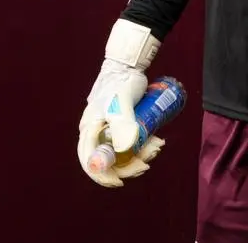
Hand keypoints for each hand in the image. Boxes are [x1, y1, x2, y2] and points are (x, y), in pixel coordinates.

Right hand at [77, 19, 163, 186]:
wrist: (129, 66)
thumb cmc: (121, 83)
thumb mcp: (121, 105)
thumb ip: (122, 125)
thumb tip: (123, 151)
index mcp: (90, 130)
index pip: (90, 161)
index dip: (102, 175)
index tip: (120, 181)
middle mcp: (97, 133)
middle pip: (110, 160)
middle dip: (129, 164)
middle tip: (148, 160)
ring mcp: (110, 130)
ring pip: (123, 152)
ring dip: (140, 154)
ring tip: (157, 144)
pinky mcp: (123, 126)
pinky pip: (132, 142)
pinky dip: (143, 144)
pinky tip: (157, 139)